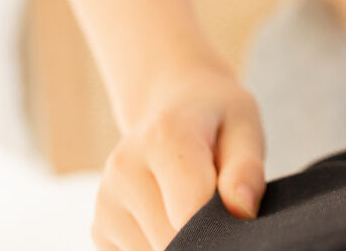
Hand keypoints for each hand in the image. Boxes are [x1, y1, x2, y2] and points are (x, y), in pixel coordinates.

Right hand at [92, 58, 266, 248]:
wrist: (173, 109)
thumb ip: (246, 169)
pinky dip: (159, 249)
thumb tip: (243, 210)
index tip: (235, 217)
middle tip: (216, 205)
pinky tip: (168, 216)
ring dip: (181, 244)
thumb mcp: (243, 128)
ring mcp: (106, 200)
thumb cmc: (215, 122)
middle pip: (173, 241)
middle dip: (202, 237)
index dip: (220, 228)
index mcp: (163, 136)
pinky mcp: (99, 228)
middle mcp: (124, 168)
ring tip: (189, 204)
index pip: (190, 214)